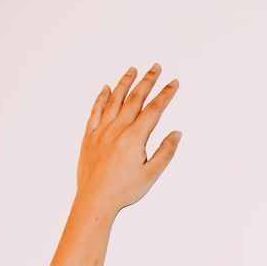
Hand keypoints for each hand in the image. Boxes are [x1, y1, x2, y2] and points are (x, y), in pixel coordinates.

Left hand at [76, 63, 180, 213]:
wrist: (95, 199)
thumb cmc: (124, 190)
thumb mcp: (151, 174)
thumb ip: (165, 152)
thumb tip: (176, 133)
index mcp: (135, 138)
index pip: (154, 110)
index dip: (165, 94)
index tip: (173, 82)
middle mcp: (117, 129)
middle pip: (135, 99)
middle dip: (147, 81)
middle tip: (156, 67)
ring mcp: (102, 130)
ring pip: (114, 100)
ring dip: (125, 83)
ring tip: (133, 70)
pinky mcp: (89, 135)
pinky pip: (95, 110)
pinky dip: (101, 97)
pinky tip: (106, 87)